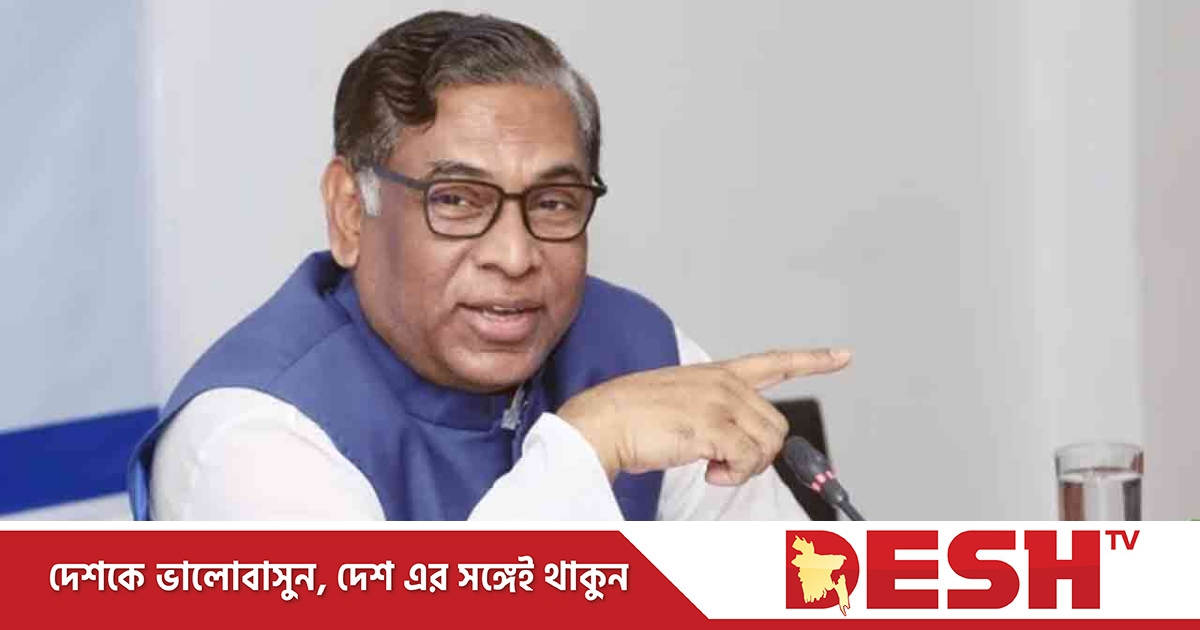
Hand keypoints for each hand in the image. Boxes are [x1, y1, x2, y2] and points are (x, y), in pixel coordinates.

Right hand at [556, 348, 851, 484]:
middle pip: (776, 425)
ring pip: (768, 444)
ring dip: (745, 467)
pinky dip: (733, 476)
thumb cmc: (631, 418)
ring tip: (712, 467)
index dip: (812, 360)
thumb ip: (711, 410)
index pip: (773, 361)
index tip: (843, 355)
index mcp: (717, 373)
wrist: (601, 422)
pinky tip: (708, 472)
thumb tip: (735, 442)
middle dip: (758, 454)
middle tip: (723, 465)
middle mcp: (724, 382)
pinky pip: (749, 460)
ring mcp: (720, 401)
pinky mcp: (713, 425)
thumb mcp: (679, 401)